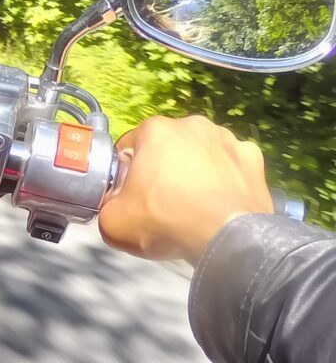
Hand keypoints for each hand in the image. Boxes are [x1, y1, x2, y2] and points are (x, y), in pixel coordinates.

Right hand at [99, 115, 273, 262]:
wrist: (226, 237)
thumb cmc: (166, 220)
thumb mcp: (112, 221)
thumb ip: (107, 205)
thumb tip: (115, 205)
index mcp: (155, 130)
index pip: (130, 147)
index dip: (126, 172)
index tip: (130, 194)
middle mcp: (193, 125)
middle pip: (168, 147)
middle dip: (164, 168)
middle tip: (163, 201)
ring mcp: (228, 139)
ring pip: (202, 154)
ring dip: (197, 171)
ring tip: (195, 205)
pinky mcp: (254, 159)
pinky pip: (232, 167)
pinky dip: (227, 180)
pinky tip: (221, 203)